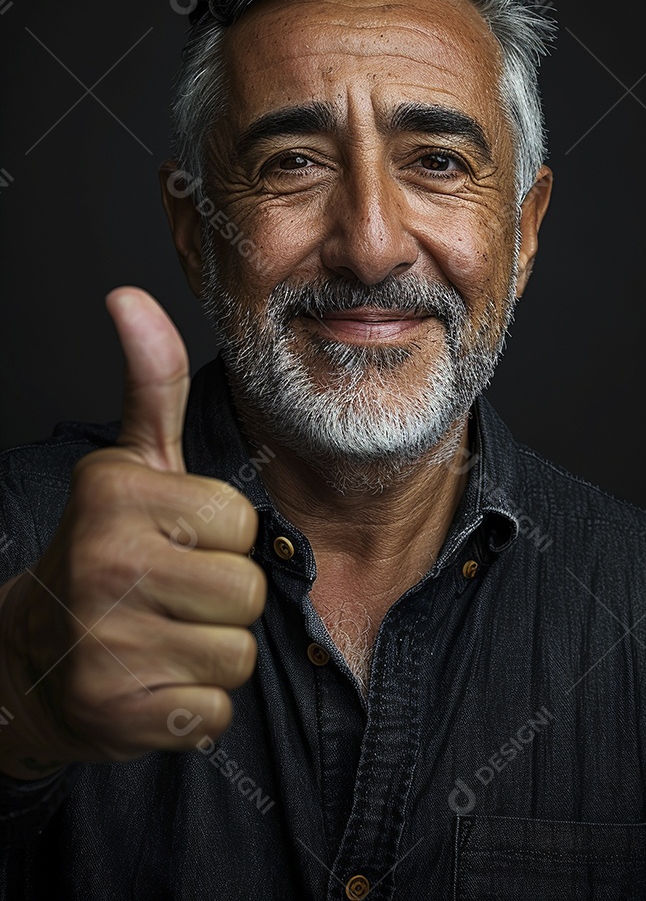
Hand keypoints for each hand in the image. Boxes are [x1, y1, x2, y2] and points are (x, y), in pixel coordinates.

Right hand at [0, 288, 264, 778]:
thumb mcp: (131, 462)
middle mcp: (102, 563)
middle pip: (245, 592)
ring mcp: (104, 643)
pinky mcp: (116, 713)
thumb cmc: (108, 548)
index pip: (240, 525)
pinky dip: (193, 707)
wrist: (35, 655)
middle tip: (167, 595)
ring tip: (159, 635)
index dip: (219, 539)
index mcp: (115, 493)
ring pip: (236, 654)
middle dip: (220, 598)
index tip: (173, 541)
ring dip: (208, 652)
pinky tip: (151, 683)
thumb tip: (129, 296)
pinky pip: (214, 712)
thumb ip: (150, 383)